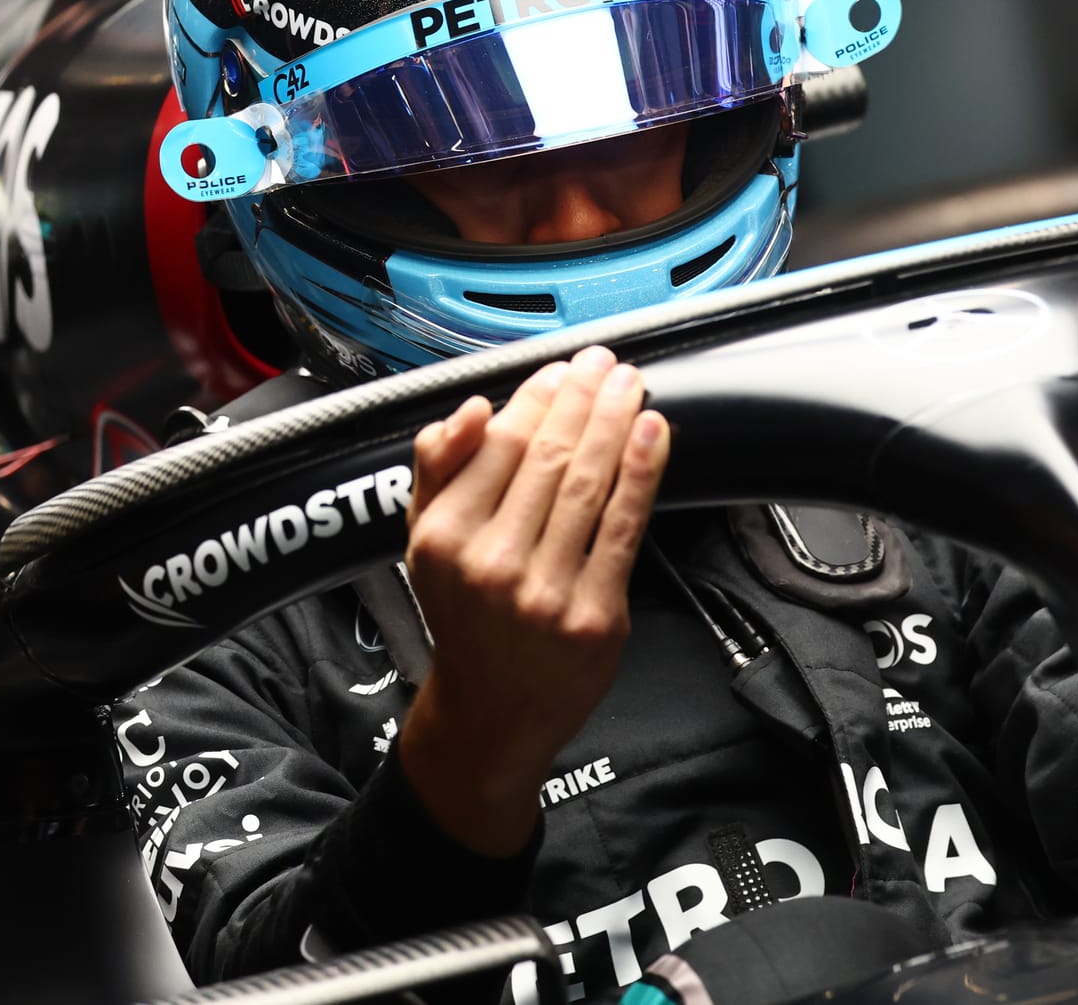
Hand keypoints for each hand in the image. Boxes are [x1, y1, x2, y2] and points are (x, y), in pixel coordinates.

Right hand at [397, 347, 668, 855]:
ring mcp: (546, 591)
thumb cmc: (464, 616)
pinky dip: (643, 472)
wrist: (492, 714)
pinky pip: (625, 527)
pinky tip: (655, 433)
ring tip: (631, 385)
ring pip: (589, 484)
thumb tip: (470, 410)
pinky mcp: (595, 614)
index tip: (560, 370)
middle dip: (584, 399)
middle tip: (605, 363)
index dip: (537, 399)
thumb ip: (436, 469)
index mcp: (442, 537)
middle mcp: (490, 563)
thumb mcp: (422, 542)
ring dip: (617, 422)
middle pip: (549, 457)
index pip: (498, 445)